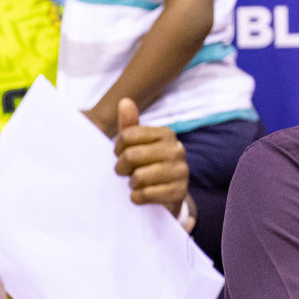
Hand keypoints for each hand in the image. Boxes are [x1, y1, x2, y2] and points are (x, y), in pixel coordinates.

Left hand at [112, 99, 188, 213]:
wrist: (169, 193)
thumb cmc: (147, 164)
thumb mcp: (137, 144)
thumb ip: (130, 124)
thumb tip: (125, 101)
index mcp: (166, 134)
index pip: (127, 136)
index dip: (117, 148)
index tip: (120, 154)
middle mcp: (177, 150)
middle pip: (132, 156)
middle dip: (121, 167)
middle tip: (124, 172)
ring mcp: (181, 172)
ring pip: (139, 176)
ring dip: (131, 184)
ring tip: (136, 183)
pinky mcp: (179, 192)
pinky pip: (146, 194)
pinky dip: (137, 197)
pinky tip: (141, 195)